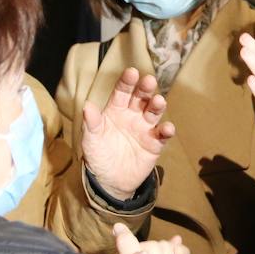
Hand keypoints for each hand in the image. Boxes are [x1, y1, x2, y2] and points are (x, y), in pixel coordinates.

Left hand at [82, 68, 174, 200]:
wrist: (109, 182)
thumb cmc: (98, 156)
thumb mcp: (90, 140)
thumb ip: (91, 124)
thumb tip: (86, 106)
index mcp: (116, 110)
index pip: (122, 92)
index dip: (127, 82)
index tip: (131, 72)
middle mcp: (132, 116)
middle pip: (141, 98)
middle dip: (145, 89)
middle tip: (148, 81)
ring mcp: (145, 128)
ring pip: (153, 112)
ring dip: (157, 106)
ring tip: (158, 102)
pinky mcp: (154, 143)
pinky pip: (162, 135)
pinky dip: (167, 130)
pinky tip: (168, 128)